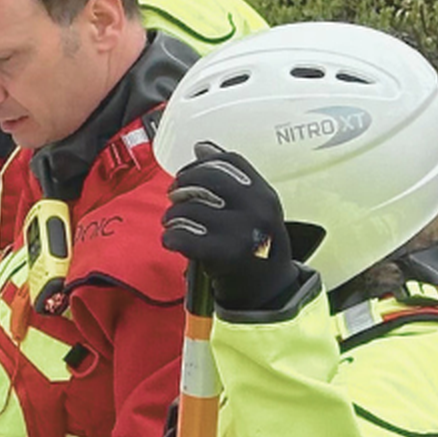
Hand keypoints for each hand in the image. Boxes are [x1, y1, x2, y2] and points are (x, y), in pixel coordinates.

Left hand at [162, 141, 301, 309]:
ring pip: (185, 209)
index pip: (227, 161)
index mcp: (264, 194)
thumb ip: (230, 177)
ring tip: (177, 225)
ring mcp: (241, 232)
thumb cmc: (254, 243)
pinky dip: (170, 237)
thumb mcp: (254, 208)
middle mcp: (256, 209)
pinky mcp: (222, 254)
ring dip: (172, 217)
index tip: (186, 175)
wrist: (267, 290)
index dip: (198, 164)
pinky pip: (180, 235)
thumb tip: (201, 146)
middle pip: (202, 180)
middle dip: (180, 187)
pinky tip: (175, 241)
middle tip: (175, 199)